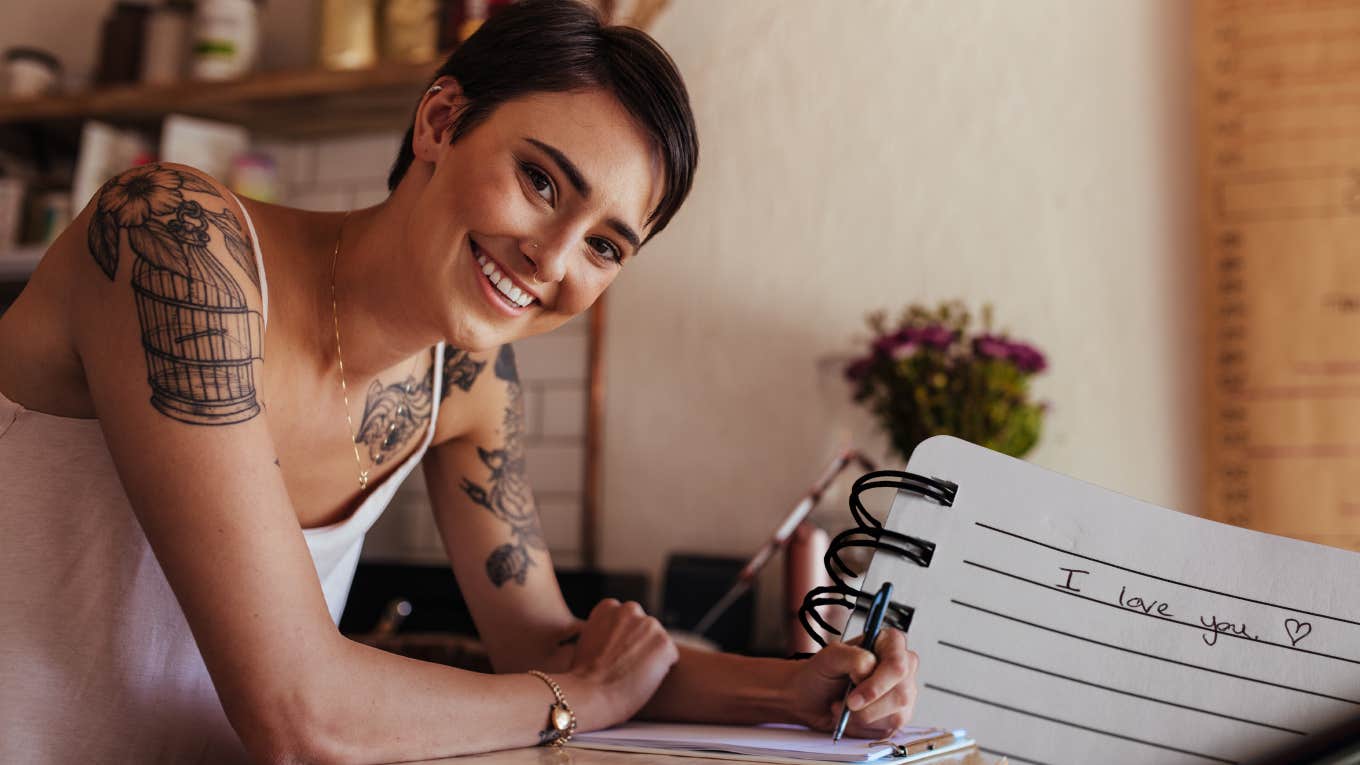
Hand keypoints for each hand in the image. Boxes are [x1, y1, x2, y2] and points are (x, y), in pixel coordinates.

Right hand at [562, 599, 678, 729]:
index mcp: (609, 607)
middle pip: (644, 628)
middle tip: (625, 667)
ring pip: (658, 641)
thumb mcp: (586, 640)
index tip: (614, 655)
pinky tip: (646, 680)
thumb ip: (603, 631)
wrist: (589, 694)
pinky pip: (671, 656)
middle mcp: (630, 609)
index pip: (627, 619)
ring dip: (652, 655)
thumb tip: (615, 637)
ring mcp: (649, 624)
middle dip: (639, 644)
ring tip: (633, 675)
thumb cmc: (583, 677)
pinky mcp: (664, 643)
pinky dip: (663, 669)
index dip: (623, 640)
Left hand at [784, 628, 918, 738]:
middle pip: (900, 694)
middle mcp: (902, 669)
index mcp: (889, 644)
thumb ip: (853, 657)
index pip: (898, 665)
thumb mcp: (829, 657)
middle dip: (867, 706)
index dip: (878, 684)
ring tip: (845, 707)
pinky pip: (888, 730)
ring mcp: (903, 694)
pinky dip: (863, 728)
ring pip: (895, 716)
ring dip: (862, 717)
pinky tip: (853, 717)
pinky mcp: (897, 717)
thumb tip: (870, 668)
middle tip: (846, 703)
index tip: (854, 695)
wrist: (810, 699)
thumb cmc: (821, 674)